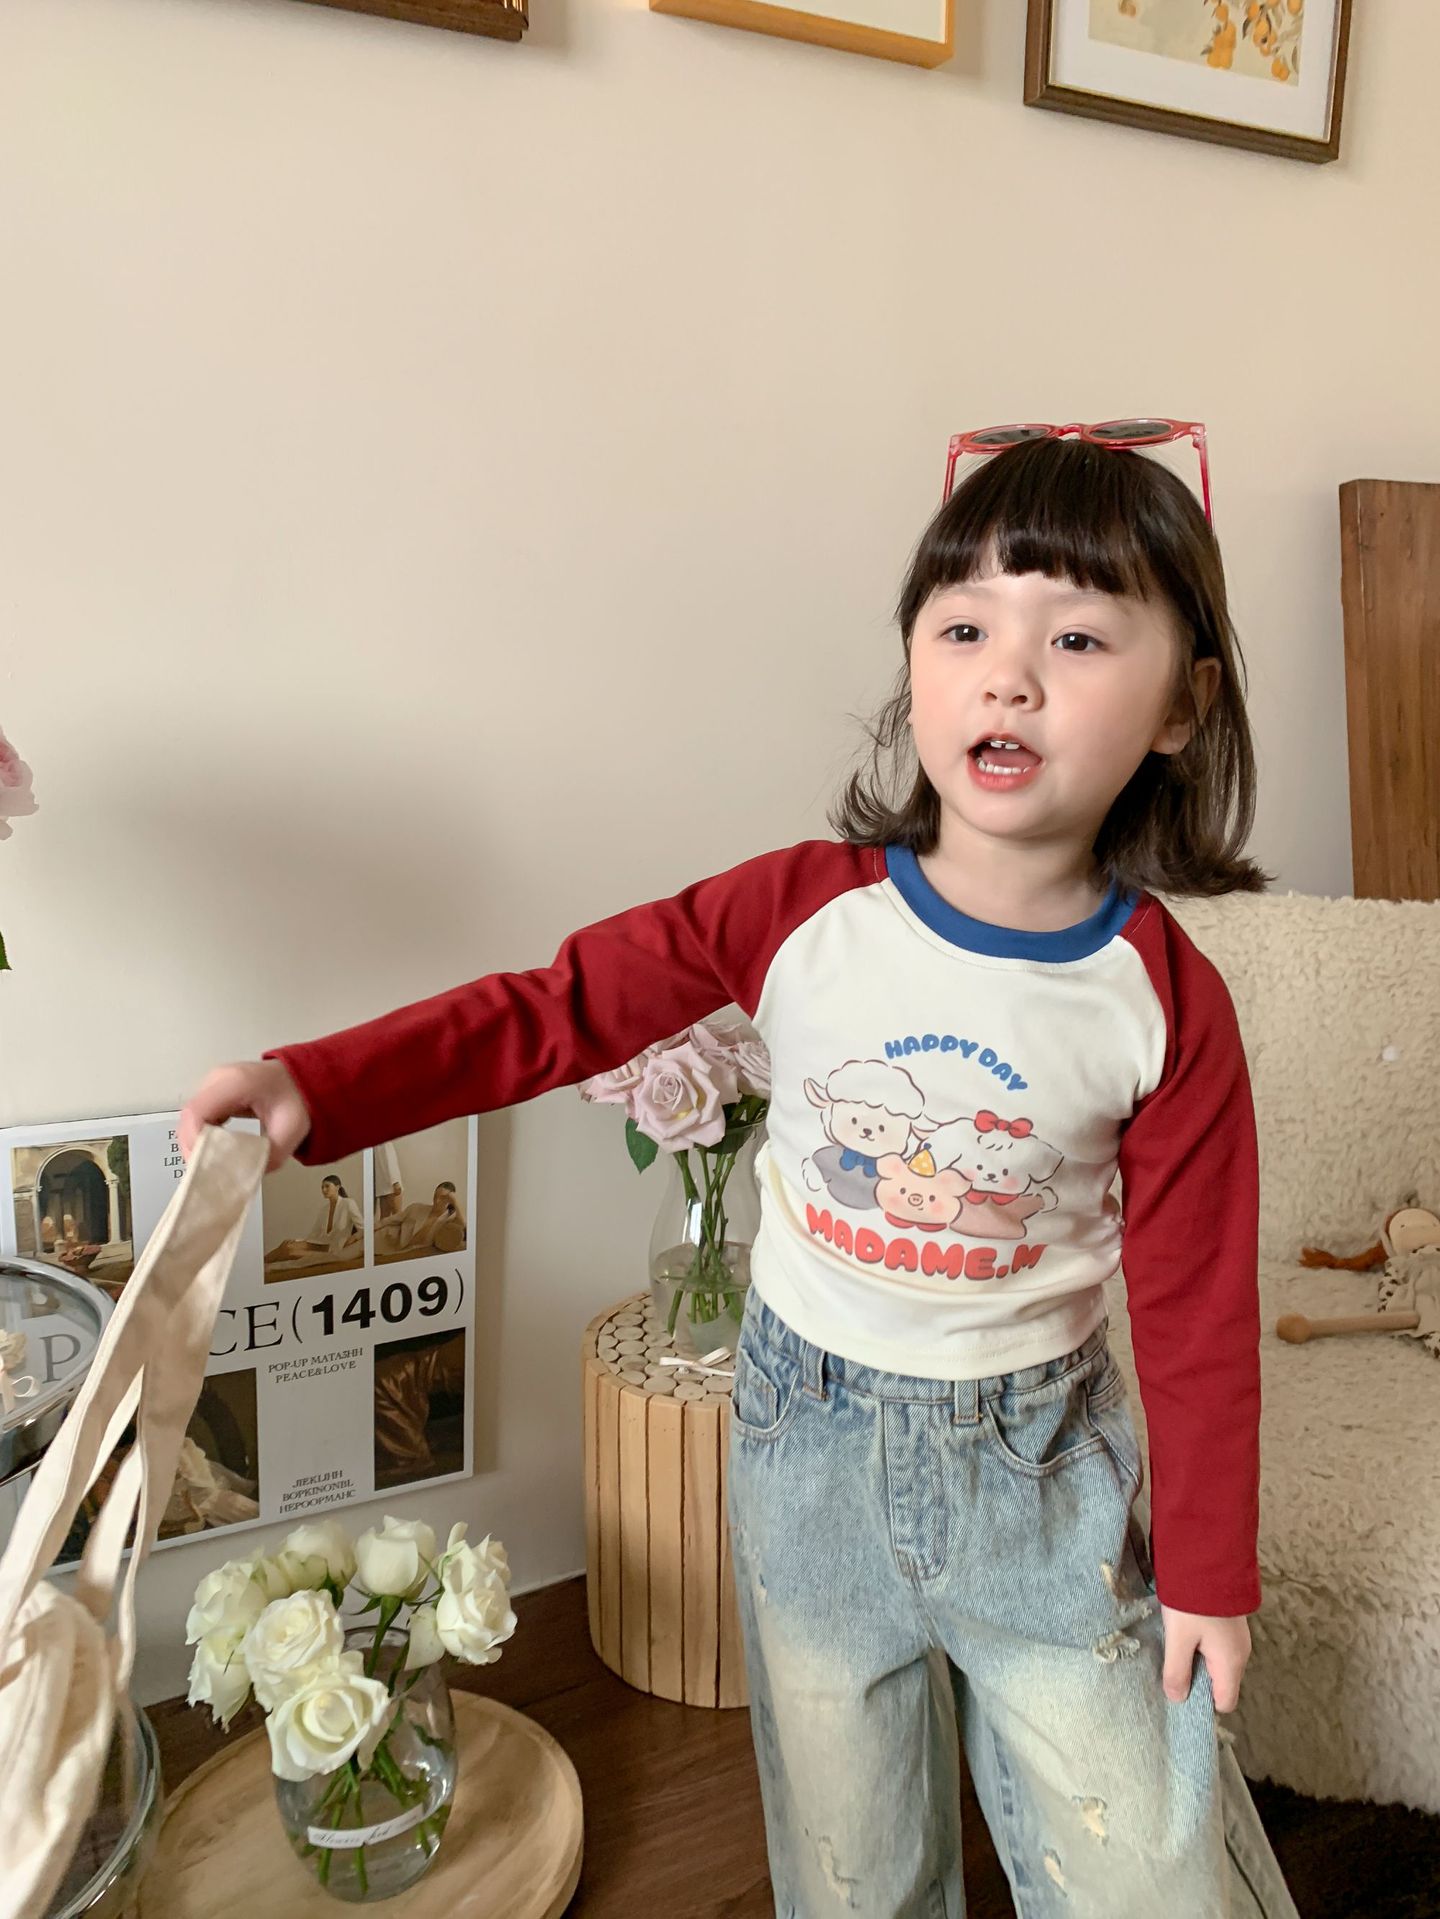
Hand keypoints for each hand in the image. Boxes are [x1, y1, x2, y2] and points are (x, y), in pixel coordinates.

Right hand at [179, 1059, 311, 1171]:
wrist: (298, 1079)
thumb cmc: (295, 1099)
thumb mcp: (291, 1130)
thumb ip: (272, 1155)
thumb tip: (247, 1177)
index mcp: (236, 1082)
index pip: (197, 1111)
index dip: (193, 1140)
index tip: (203, 1164)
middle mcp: (217, 1079)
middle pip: (190, 1117)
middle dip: (194, 1147)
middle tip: (207, 1171)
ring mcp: (212, 1084)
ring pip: (191, 1119)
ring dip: (197, 1143)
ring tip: (210, 1164)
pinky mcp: (212, 1093)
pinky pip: (199, 1117)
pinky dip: (202, 1136)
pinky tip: (214, 1150)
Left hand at [1160, 1604, 1250, 1712]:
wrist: (1208, 1556)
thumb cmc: (1193, 1600)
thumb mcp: (1179, 1637)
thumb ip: (1177, 1670)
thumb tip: (1177, 1699)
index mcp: (1231, 1662)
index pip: (1224, 1702)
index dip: (1201, 1701)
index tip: (1179, 1689)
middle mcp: (1240, 1653)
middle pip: (1219, 1683)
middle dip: (1195, 1679)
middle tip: (1170, 1665)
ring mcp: (1236, 1637)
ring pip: (1215, 1662)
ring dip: (1195, 1659)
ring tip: (1173, 1646)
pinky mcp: (1229, 1622)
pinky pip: (1215, 1645)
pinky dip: (1199, 1644)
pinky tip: (1182, 1631)